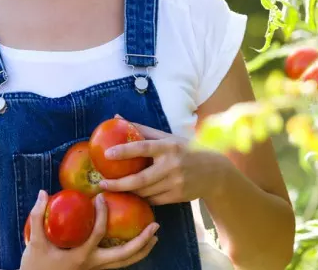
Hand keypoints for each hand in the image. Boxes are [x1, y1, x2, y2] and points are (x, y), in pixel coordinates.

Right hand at [20, 190, 158, 269]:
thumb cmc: (34, 266)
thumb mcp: (35, 242)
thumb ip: (38, 216)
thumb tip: (43, 193)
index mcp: (80, 256)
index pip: (98, 233)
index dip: (101, 214)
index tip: (102, 198)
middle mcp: (92, 265)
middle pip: (124, 256)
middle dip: (142, 241)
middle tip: (155, 226)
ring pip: (125, 263)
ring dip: (142, 250)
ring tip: (154, 237)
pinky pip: (118, 264)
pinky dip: (131, 255)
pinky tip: (136, 244)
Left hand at [98, 116, 219, 205]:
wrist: (215, 172)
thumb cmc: (185, 150)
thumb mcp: (168, 137)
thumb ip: (142, 129)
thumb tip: (116, 117)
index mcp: (168, 147)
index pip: (143, 147)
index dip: (124, 151)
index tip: (107, 154)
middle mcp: (172, 165)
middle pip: (140, 179)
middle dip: (118, 184)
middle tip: (102, 183)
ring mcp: (175, 183)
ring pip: (144, 192)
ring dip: (128, 191)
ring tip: (113, 188)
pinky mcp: (177, 197)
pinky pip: (153, 200)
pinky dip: (141, 197)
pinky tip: (132, 194)